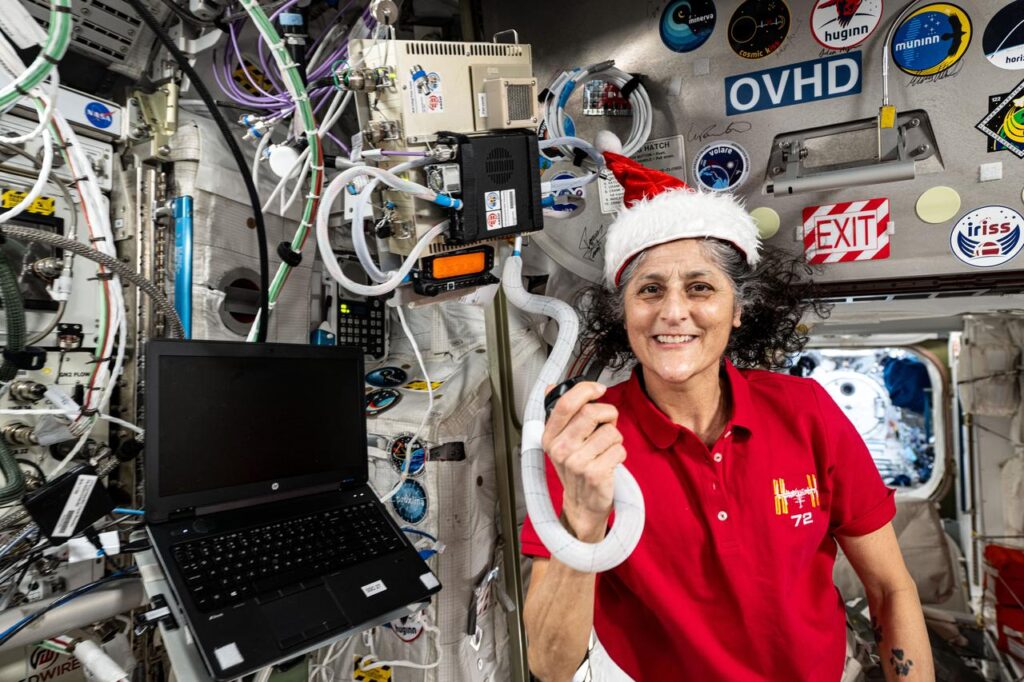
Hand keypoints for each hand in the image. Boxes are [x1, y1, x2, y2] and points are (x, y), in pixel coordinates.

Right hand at [542, 382, 625, 541]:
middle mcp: (560, 449)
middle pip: (592, 412)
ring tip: (605, 449)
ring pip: (610, 431)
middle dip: (608, 415)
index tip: (599, 389)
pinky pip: (619, 449)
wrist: (582, 504)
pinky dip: (620, 454)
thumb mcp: (561, 441)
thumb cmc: (575, 470)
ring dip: (615, 438)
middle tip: (607, 425)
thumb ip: (559, 414)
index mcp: (550, 436)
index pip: (567, 403)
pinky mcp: (595, 474)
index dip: (586, 389)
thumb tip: (550, 388)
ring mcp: (576, 463)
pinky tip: (609, 462)